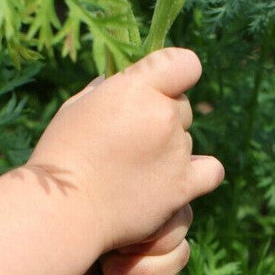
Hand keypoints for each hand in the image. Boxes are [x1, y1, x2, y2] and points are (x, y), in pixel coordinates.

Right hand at [26, 48, 223, 254]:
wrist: (63, 210)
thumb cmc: (62, 158)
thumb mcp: (77, 108)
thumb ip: (108, 91)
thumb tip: (123, 83)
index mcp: (136, 87)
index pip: (183, 64)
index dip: (174, 74)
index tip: (157, 89)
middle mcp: (162, 114)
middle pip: (182, 108)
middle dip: (161, 118)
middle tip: (130, 143)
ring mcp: (176, 151)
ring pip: (187, 140)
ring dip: (169, 150)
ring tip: (135, 171)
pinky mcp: (182, 186)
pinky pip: (212, 171)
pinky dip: (201, 173)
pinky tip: (180, 178)